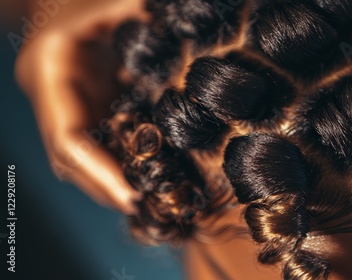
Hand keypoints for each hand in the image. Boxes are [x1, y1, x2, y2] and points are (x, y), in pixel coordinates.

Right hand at [15, 0, 145, 213]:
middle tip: (148, 209)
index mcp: (52, 71)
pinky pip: (95, 147)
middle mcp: (53, 97)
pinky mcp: (80, 111)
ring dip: (111, 184)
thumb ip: (133, 13)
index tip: (131, 197)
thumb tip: (180, 19)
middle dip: (107, 188)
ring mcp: (63, 108)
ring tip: (150, 202)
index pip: (68, 137)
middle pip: (71, 160)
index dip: (98, 171)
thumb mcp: (111, 2)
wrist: (70, 2)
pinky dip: (118, 165)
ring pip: (80, 160)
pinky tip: (146, 176)